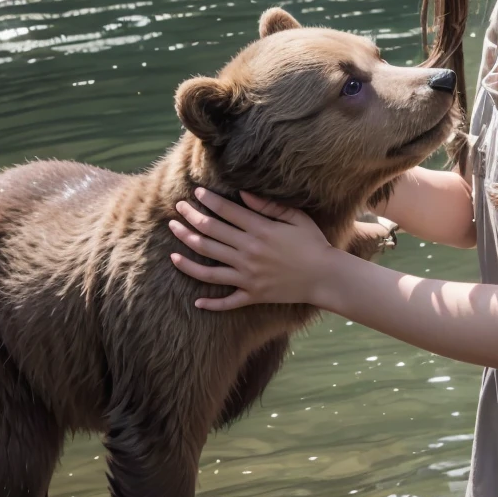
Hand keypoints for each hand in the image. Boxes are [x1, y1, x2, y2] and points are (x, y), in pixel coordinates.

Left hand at [168, 188, 335, 310]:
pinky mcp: (252, 294)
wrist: (324, 276)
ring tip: (173, 244)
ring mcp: (247, 276)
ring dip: (187, 254)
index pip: (226, 212)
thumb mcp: (295, 217)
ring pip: (208, 265)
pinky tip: (195, 301)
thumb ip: (268, 205)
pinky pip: (226, 301)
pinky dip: (210, 303)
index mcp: (259, 230)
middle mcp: (248, 252)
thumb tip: (243, 194)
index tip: (195, 193)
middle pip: (210, 234)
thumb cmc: (312, 243)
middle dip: (190, 220)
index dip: (208, 201)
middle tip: (177, 210)